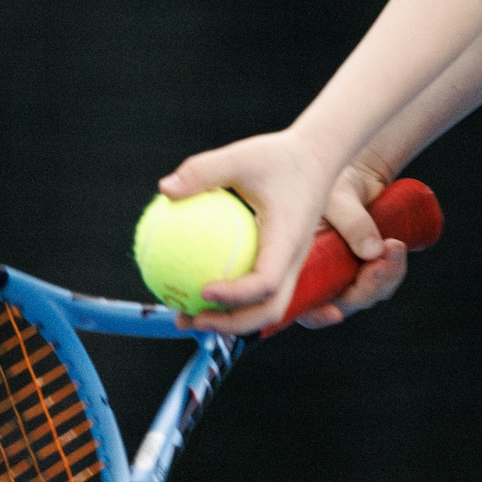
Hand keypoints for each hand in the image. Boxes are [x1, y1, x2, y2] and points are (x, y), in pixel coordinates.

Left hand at [156, 131, 334, 335]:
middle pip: (269, 311)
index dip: (236, 296)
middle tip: (190, 318)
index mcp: (287, 240)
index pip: (266, 282)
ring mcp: (291, 265)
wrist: (317, 157)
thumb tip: (164, 189)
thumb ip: (204, 171)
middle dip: (231, 325)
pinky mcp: (283, 262)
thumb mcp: (241, 156)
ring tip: (187, 315)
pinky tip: (197, 288)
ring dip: (231, 321)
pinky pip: (259, 290)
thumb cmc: (279, 156)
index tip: (203, 291)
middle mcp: (294, 260)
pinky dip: (233, 301)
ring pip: (266, 308)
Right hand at [293, 157, 409, 328]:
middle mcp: (320, 275)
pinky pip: (384, 279)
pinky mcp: (365, 267)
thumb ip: (351, 221)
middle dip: (367, 289)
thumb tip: (373, 252)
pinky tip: (397, 248)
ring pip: (368, 294)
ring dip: (386, 277)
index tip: (336, 313)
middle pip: (343, 303)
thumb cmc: (332, 181)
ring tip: (395, 247)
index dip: (317, 315)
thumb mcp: (337, 197)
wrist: (356, 173)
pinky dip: (394, 269)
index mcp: (299, 264)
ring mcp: (344, 274)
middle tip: (380, 265)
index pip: (302, 303)